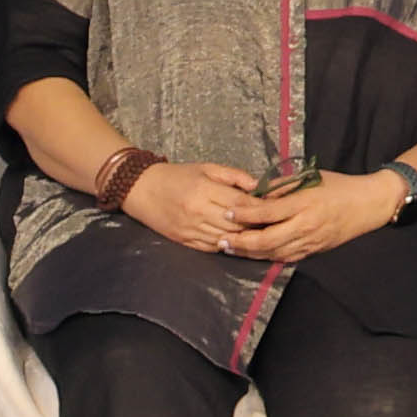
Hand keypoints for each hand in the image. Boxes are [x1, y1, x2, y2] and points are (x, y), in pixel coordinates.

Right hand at [122, 158, 273, 254]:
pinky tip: (237, 242)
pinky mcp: (184, 241)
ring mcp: (190, 229)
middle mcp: (198, 212)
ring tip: (259, 235)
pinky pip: (212, 248)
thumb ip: (233, 176)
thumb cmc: (177, 175)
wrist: (141, 189)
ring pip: (226, 239)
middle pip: (236, 225)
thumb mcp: (206, 168)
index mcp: (204, 191)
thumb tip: (259, 185)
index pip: (240, 204)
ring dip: (243, 238)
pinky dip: (226, 245)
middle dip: (255, 226)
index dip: (259, 208)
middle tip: (272, 224)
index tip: (274, 208)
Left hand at [229, 172, 401, 264]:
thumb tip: (256, 193)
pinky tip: (254, 254)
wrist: (368, 205)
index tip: (228, 211)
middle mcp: (305, 225)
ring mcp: (310, 241)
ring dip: (250, 253)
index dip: (245, 214)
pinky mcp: (314, 250)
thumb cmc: (339, 186)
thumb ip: (283, 187)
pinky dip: (267, 257)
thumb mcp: (311, 178)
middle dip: (241, 242)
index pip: (267, 212)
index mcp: (304, 203)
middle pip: (266, 240)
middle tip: (222, 240)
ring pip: (273, 253)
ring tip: (231, 249)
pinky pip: (286, 257)